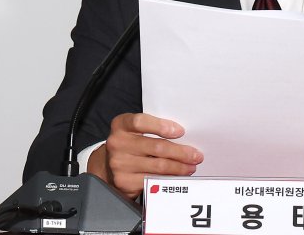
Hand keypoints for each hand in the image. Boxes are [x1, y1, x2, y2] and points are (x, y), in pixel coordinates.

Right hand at [87, 113, 202, 198]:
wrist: (107, 165)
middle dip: (180, 152)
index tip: (180, 131)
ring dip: (179, 167)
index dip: (161, 126)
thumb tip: (183, 136)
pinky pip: (153, 181)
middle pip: (155, 147)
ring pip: (157, 166)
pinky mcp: (124, 182)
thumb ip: (153, 129)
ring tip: (191, 166)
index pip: (140, 122)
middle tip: (196, 155)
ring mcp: (119, 164)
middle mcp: (117, 143)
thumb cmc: (130, 144)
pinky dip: (169, 179)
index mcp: (121, 125)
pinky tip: (178, 177)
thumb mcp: (135, 130)